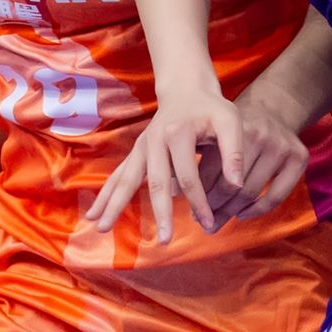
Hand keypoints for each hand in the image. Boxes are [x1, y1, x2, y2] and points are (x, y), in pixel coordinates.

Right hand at [87, 90, 304, 240]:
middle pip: (156, 182)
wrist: (186, 90)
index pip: (188, 175)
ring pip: (126, 179)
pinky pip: (119, 176)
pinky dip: (107, 195)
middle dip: (160, 213)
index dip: (198, 201)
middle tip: (164, 241)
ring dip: (114, 204)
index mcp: (178, 134)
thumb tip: (237, 185)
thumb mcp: (230, 121)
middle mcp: (154, 141)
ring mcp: (141, 147)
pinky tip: (94, 214)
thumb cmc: (211, 108)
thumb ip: (234, 151)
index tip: (208, 222)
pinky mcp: (136, 154)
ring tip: (101, 228)